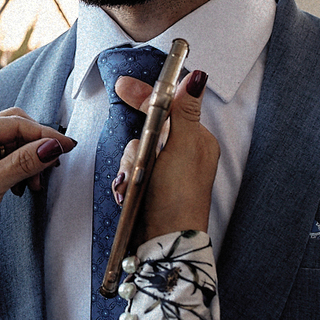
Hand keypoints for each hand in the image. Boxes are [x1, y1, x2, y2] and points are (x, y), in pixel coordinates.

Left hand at [0, 108, 75, 261]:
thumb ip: (24, 162)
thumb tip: (53, 146)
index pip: (15, 124)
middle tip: (52, 166)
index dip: (44, 134)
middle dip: (36, 146)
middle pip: (16, 129)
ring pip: (16, 145)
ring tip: (34, 185)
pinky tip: (23, 187)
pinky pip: (10, 158)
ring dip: (30, 161)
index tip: (67, 146)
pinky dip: (22, 170)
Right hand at [113, 70, 217, 238]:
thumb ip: (185, 112)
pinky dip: (127, 179)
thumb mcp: (183, 148)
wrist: (166, 242)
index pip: (170, 107)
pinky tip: (129, 191)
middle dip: (137, 146)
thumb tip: (197, 77)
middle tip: (136, 160)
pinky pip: (131, 169)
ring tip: (135, 183)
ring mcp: (166, 170)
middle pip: (148, 129)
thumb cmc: (179, 198)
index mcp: (197, 140)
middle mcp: (182, 153)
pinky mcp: (151, 186)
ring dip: (130, 164)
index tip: (122, 86)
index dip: (146, 96)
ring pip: (136, 150)